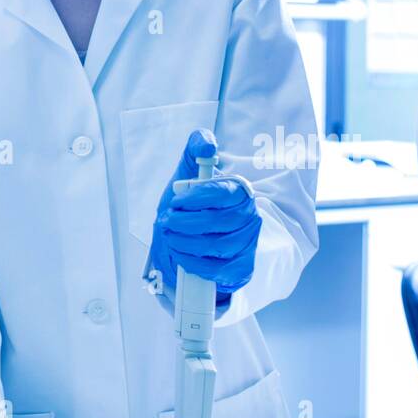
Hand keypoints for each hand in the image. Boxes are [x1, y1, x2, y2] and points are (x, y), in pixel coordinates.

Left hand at [150, 128, 260, 295]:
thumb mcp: (187, 172)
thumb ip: (196, 147)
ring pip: (218, 246)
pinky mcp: (241, 269)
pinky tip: (181, 256)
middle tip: (167, 222)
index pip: (223, 193)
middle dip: (185, 223)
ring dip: (186, 243)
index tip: (176, 202)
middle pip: (218, 222)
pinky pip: (220, 270)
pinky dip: (195, 264)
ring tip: (171, 238)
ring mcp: (248, 244)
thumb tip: (207, 146)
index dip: (196, 199)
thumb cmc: (189, 206)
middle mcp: (250, 217)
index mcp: (240, 191)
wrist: (188, 240)